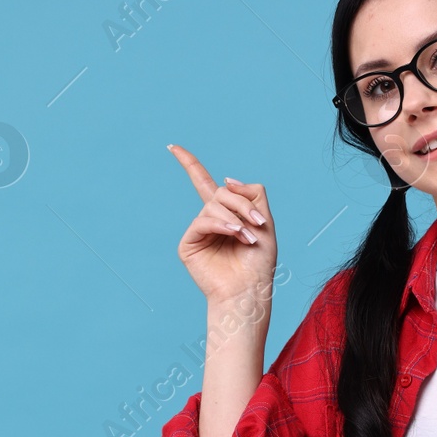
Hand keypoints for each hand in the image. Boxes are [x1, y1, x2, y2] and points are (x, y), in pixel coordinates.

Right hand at [167, 143, 277, 306]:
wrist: (249, 290)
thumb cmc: (259, 262)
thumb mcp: (264, 220)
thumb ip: (252, 193)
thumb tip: (227, 179)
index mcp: (225, 214)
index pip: (205, 183)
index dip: (188, 163)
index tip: (172, 146)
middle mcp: (209, 221)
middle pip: (221, 192)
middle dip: (242, 204)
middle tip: (258, 225)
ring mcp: (197, 232)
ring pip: (214, 205)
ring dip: (235, 218)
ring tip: (249, 238)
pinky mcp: (188, 244)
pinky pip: (203, 220)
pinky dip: (222, 224)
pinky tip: (235, 235)